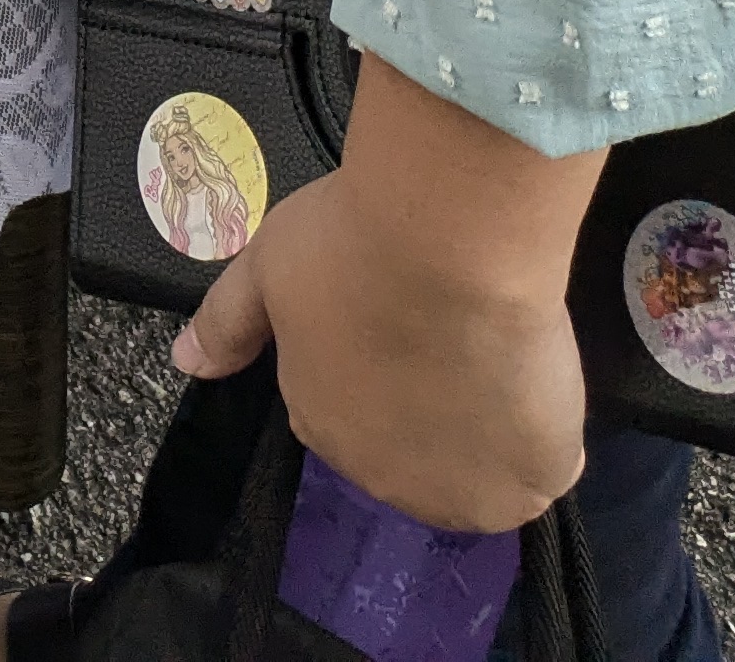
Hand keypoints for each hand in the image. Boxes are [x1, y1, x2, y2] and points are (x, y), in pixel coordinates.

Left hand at [175, 60, 599, 536]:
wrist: (449, 243)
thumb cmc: (351, 244)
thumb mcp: (267, 268)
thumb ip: (228, 321)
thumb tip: (186, 362)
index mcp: (322, 426)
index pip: (350, 411)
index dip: (379, 362)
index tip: (398, 316)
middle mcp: (388, 479)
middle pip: (415, 448)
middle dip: (429, 401)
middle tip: (448, 328)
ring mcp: (467, 490)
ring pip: (482, 468)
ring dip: (490, 427)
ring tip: (495, 353)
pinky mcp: (538, 480)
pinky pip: (548, 463)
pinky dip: (548, 429)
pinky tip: (534, 374)